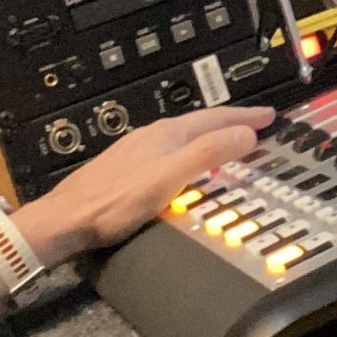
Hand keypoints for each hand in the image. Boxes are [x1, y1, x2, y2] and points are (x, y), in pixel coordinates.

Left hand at [13, 105, 273, 266]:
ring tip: (230, 143)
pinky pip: (171, 152)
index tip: (269, 116)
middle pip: (200, 124)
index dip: (245, 117)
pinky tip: (188, 168)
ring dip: (212, 138)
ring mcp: (137, 152)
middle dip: (231, 124)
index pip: (215, 118)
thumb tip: (245, 133)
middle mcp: (152, 137)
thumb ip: (207, 154)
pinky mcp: (127, 170)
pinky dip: (192, 153)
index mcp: (165, 134)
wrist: (66, 220)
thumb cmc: (114, 203)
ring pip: (184, 137)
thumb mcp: (169, 178)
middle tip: (257, 125)